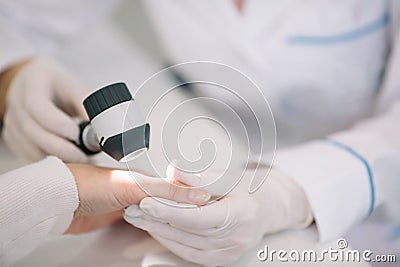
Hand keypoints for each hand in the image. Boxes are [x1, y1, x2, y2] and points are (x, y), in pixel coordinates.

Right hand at [2, 57, 88, 161]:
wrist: (38, 84)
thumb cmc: (60, 86)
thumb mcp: (76, 89)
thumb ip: (88, 107)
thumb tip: (105, 130)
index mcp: (33, 82)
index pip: (36, 105)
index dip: (57, 123)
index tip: (77, 134)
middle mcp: (16, 101)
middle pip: (32, 131)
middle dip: (61, 148)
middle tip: (84, 157)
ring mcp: (12, 120)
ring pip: (30, 147)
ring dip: (56, 158)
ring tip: (80, 160)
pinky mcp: (13, 137)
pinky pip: (29, 155)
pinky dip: (49, 161)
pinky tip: (67, 160)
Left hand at [65, 163, 210, 233]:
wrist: (62, 202)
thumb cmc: (90, 185)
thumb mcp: (135, 186)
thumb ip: (167, 190)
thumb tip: (197, 193)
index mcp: (147, 177)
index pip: (179, 190)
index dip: (194, 198)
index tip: (209, 206)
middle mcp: (142, 189)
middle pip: (170, 203)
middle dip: (184, 210)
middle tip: (201, 218)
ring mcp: (132, 203)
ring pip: (159, 213)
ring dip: (169, 220)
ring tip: (187, 227)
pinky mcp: (122, 217)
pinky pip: (145, 223)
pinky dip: (154, 227)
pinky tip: (161, 230)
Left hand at [124, 166, 312, 265]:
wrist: (267, 208)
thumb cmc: (248, 188)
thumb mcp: (227, 175)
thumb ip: (198, 176)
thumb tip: (173, 170)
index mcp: (241, 213)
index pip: (199, 216)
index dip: (170, 210)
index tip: (146, 202)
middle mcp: (237, 238)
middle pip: (188, 231)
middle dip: (157, 219)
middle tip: (132, 208)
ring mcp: (229, 252)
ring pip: (185, 244)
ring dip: (158, 230)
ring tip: (138, 217)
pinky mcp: (221, 259)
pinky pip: (189, 253)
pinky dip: (170, 240)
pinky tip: (156, 228)